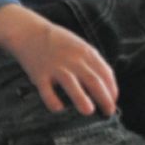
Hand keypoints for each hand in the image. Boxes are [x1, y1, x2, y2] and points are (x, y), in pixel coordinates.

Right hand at [0, 4, 117, 115]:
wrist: (31, 33)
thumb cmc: (60, 43)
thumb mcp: (81, 47)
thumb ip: (92, 63)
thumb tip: (106, 85)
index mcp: (87, 53)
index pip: (105, 73)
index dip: (112, 89)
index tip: (114, 101)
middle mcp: (74, 60)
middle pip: (93, 80)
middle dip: (104, 97)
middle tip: (109, 112)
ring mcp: (56, 67)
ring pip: (72, 84)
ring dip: (81, 98)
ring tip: (89, 111)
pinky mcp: (40, 75)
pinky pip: (47, 91)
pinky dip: (53, 101)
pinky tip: (59, 109)